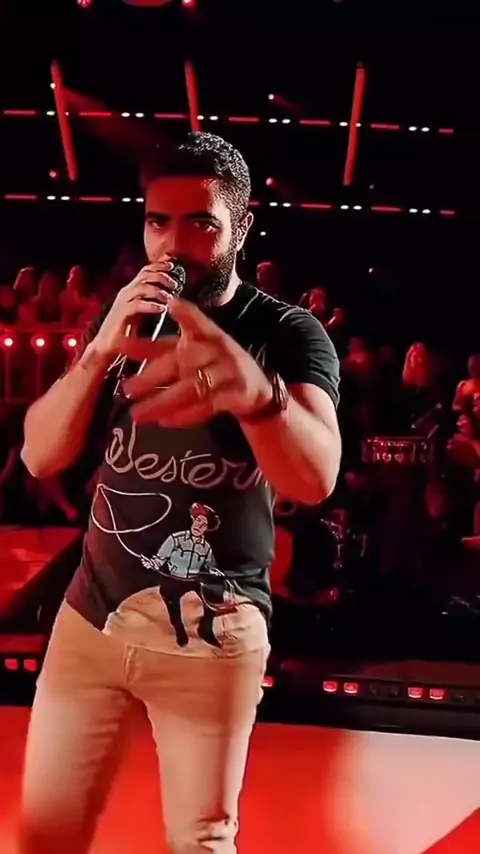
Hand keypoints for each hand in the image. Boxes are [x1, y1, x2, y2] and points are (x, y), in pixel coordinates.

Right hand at [91, 261, 178, 358]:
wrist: (107, 345)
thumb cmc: (126, 330)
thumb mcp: (142, 312)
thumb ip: (152, 301)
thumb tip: (170, 296)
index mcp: (132, 290)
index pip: (145, 271)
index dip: (159, 266)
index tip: (173, 266)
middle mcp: (127, 292)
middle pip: (145, 275)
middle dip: (161, 277)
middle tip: (174, 285)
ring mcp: (123, 302)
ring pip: (142, 287)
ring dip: (158, 290)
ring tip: (169, 298)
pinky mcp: (121, 314)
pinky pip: (137, 305)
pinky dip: (151, 305)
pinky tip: (162, 310)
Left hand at [121, 298, 272, 427]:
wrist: (255, 388)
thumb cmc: (214, 364)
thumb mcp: (189, 351)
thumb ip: (157, 349)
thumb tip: (123, 344)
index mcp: (206, 335)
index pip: (197, 321)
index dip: (186, 313)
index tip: (172, 305)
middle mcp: (217, 351)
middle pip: (180, 363)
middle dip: (151, 377)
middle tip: (126, 389)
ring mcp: (227, 373)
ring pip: (190, 389)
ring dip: (162, 403)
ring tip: (138, 415)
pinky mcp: (234, 395)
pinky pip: (206, 407)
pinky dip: (185, 416)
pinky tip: (165, 422)